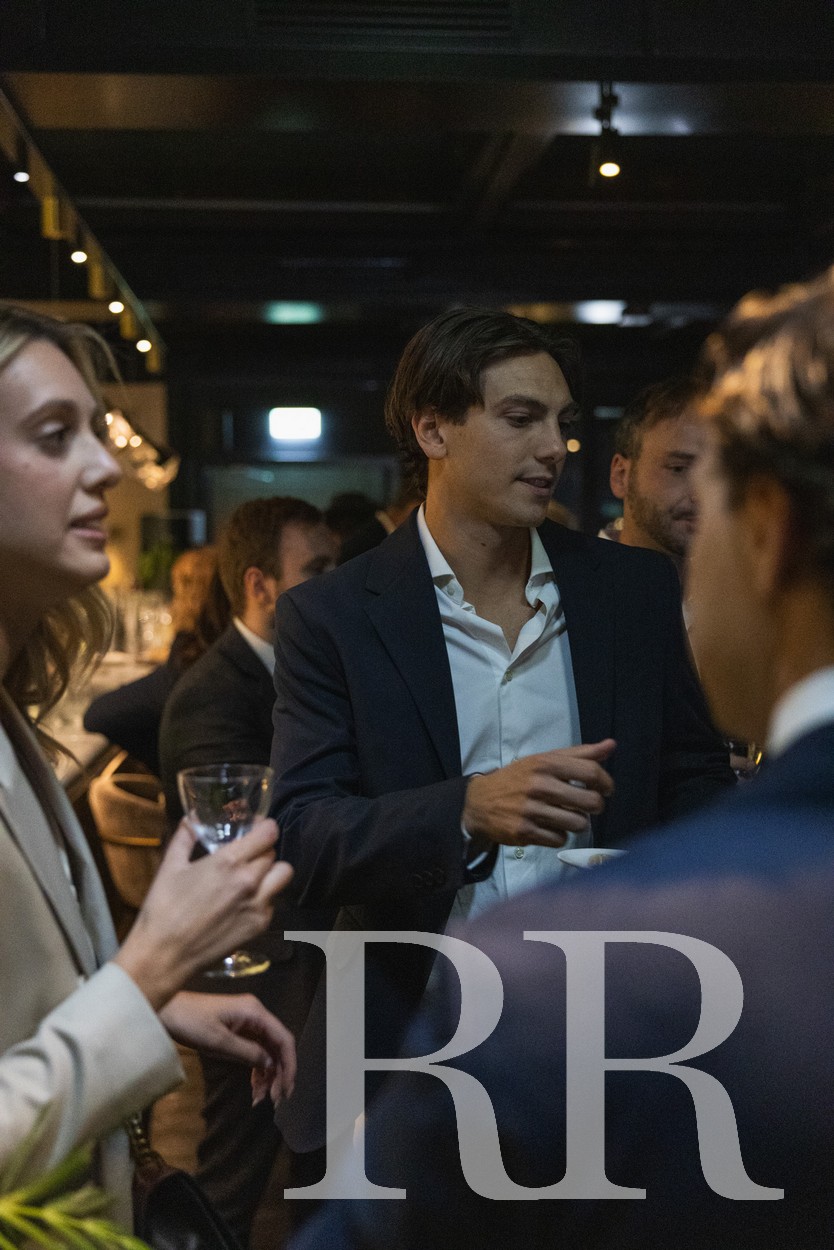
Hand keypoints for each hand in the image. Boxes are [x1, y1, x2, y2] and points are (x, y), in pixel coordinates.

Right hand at [114, 818, 292, 1009]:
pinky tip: (245, 901)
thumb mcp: (170, 866)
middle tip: (247, 854)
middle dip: (262, 849)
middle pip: (274, 853)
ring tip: (254, 875)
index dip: (264, 826)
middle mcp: (250, 882)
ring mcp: (258, 906)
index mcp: (228, 862)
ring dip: (272, 872)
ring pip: (283, 876)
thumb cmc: (163, 908)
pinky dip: (265, 897)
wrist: (163, 956)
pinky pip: (273, 902)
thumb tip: (192, 818)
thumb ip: (185, 837)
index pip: (268, 833)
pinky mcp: (259, 926)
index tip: (254, 828)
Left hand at [160, 991, 295, 1105]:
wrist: (166, 1011)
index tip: (287, 1089)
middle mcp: (256, 1015)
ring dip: (268, 1075)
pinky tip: (254, 1088)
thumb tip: (271, 1065)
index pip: (283, 1039)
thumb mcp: (219, 1042)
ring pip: (267, 1051)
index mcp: (255, 1012)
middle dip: (279, 1074)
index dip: (289, 1065)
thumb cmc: (191, 1023)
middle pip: (277, 1046)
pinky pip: (255, 1051)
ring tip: (262, 1099)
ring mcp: (247, 1022)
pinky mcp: (238, 1030)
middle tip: (275, 1101)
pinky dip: (256, 1070)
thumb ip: (249, 1053)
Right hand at [462, 740, 615, 848]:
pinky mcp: (525, 831)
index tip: (605, 789)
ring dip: (578, 822)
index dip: (606, 783)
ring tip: (568, 816)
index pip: (591, 772)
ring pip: (578, 823)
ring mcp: (531, 810)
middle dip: (595, 806)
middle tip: (588, 805)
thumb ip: (580, 754)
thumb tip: (611, 745)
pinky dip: (559, 835)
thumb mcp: (545, 760)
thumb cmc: (519, 779)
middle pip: (590, 802)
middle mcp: (539, 785)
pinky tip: (550, 827)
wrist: (480, 801)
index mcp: (546, 763)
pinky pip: (560, 839)